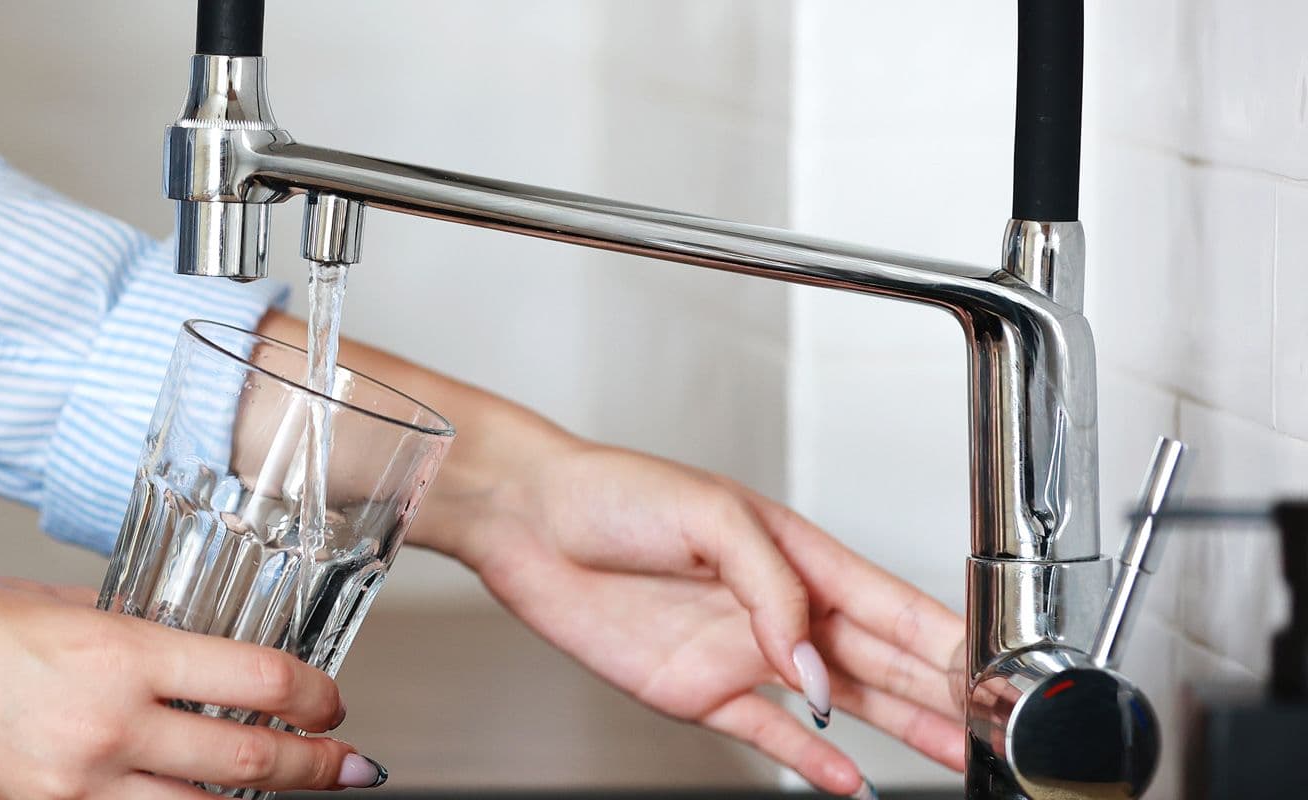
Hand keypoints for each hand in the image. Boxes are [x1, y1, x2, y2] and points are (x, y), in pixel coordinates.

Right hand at [0, 565, 384, 798]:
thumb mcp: (45, 602)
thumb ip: (120, 625)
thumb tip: (175, 641)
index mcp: (117, 653)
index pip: (258, 682)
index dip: (316, 700)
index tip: (334, 705)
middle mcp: (106, 727)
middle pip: (250, 761)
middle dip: (317, 770)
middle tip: (349, 770)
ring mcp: (69, 789)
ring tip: (281, 794)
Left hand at [429, 442, 965, 795]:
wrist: (529, 522)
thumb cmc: (612, 493)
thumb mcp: (711, 517)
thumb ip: (771, 591)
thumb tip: (812, 663)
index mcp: (794, 553)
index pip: (890, 602)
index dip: (945, 638)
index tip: (996, 669)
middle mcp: (777, 607)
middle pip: (880, 658)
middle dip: (943, 691)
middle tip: (998, 726)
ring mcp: (740, 653)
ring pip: (840, 700)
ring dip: (898, 728)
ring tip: (955, 754)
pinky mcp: (697, 690)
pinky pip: (767, 733)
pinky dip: (810, 759)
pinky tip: (848, 780)